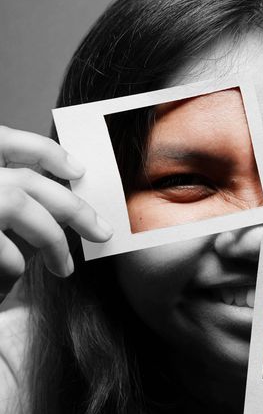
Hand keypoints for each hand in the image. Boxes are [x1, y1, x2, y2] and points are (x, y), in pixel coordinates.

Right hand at [0, 125, 112, 295]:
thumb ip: (7, 190)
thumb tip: (58, 207)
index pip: (7, 140)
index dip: (47, 152)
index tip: (78, 170)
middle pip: (27, 181)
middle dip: (73, 207)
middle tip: (102, 231)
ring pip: (19, 205)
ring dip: (52, 240)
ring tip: (65, 268)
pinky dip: (14, 262)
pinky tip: (17, 274)